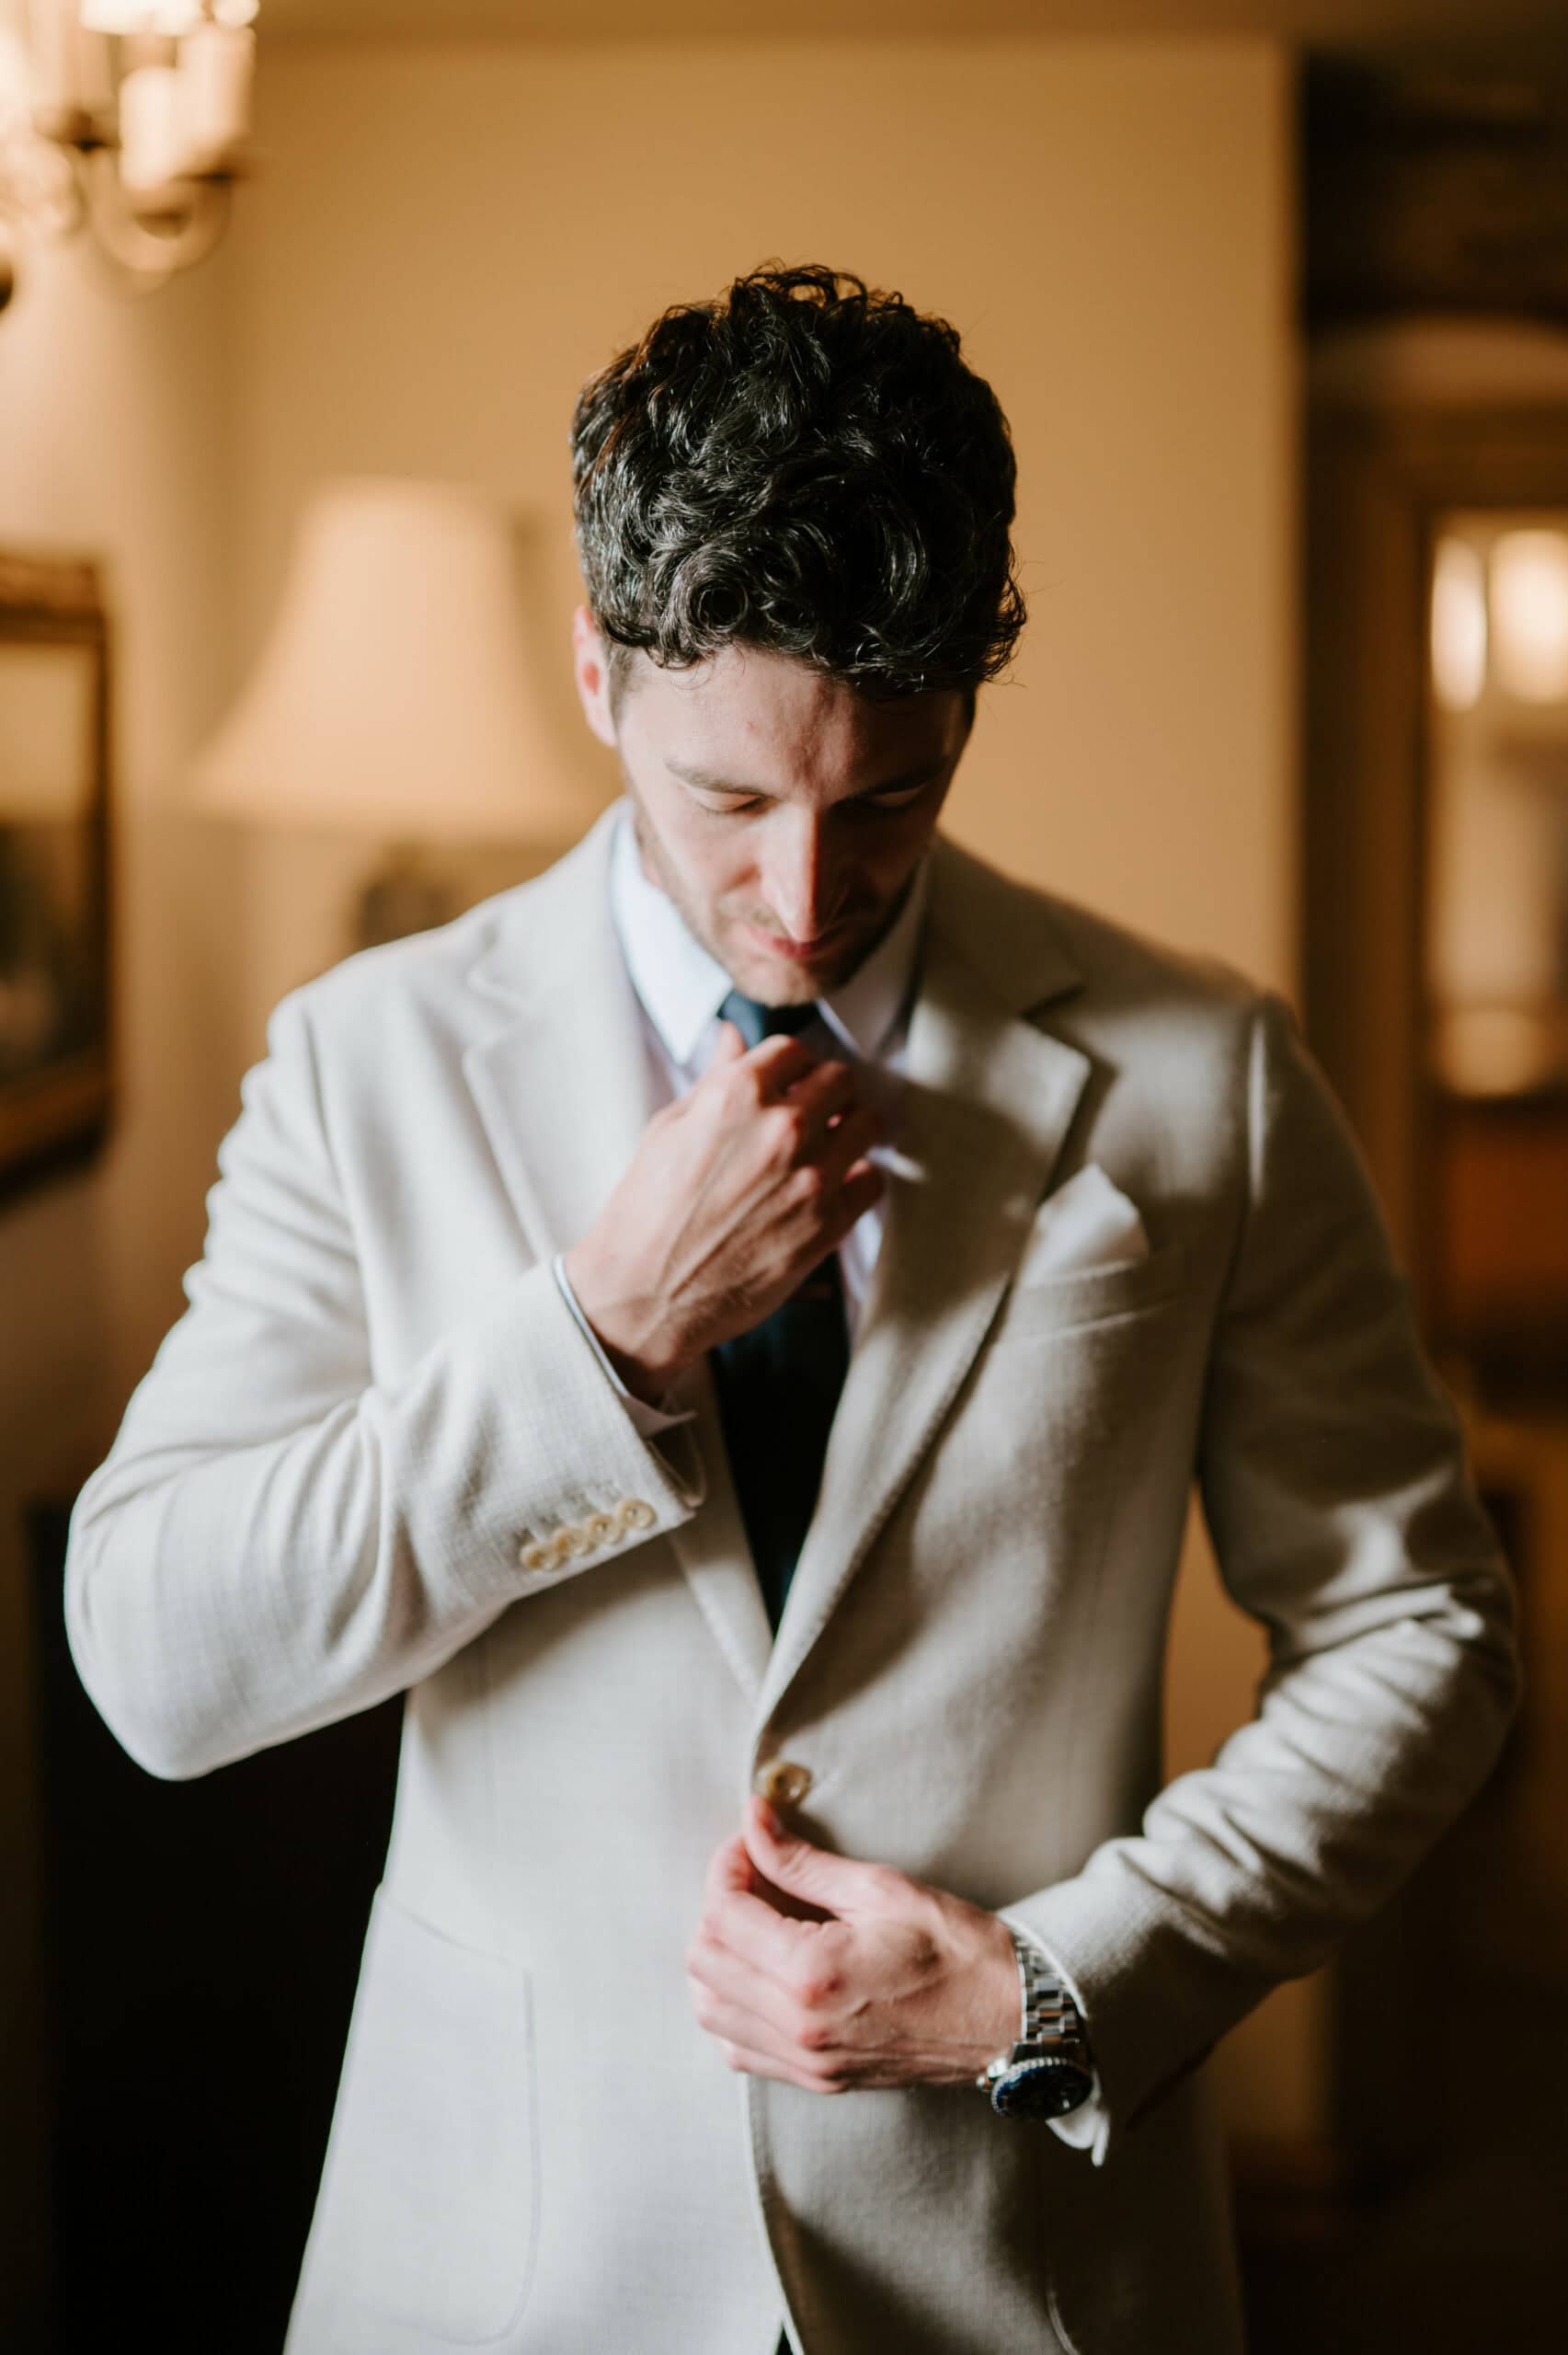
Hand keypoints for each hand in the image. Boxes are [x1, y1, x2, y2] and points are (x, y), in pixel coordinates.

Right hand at [563, 1023, 884, 1402]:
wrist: (644, 1294)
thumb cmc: (645, 1210)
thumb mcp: (668, 1130)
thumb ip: (713, 1079)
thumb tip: (732, 1035)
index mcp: (736, 1094)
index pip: (794, 1050)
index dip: (790, 1067)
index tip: (788, 1084)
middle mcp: (781, 1128)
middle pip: (840, 1078)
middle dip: (826, 1091)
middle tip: (813, 1112)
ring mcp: (811, 1176)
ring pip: (868, 1122)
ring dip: (851, 1128)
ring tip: (828, 1145)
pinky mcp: (827, 1224)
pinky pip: (873, 1181)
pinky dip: (857, 1180)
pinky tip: (831, 1187)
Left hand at [685, 1797, 1019, 2092]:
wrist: (1009, 2018)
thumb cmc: (957, 1949)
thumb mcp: (880, 1888)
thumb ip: (802, 1861)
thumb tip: (754, 1820)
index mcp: (812, 1976)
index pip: (723, 1915)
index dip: (728, 1866)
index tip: (751, 1842)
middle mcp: (798, 2028)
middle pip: (703, 1962)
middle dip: (718, 1906)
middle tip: (755, 1876)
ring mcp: (806, 2062)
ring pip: (710, 2009)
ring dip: (718, 1958)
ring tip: (759, 1922)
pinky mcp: (817, 2079)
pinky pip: (738, 2047)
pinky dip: (733, 2006)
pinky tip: (765, 1974)